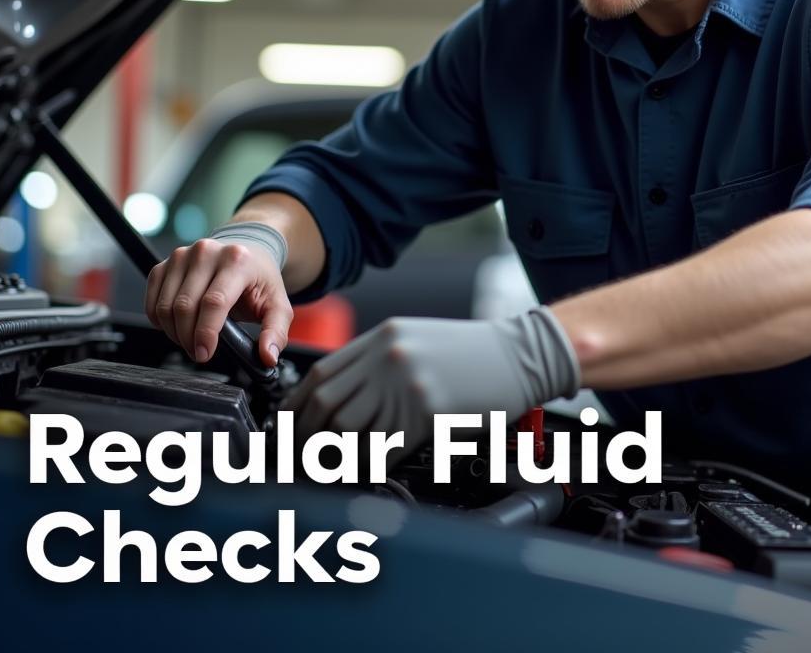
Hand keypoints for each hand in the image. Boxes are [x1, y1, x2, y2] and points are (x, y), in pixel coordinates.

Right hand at [145, 235, 292, 367]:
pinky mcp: (164, 263)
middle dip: (189, 338)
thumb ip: (276, 331)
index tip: (205, 353)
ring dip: (174, 332)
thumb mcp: (277, 304)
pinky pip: (152, 301)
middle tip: (200, 351)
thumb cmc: (258, 278)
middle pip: (185, 306)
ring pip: (165, 306)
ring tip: (191, 339)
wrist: (245, 251)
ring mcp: (182, 255)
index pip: (213, 302)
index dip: (205, 333)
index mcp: (237, 260)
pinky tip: (178, 325)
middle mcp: (207, 252)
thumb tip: (267, 356)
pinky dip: (160, 321)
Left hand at [282, 308, 579, 453]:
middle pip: (326, 404)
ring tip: (329, 472)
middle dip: (307, 438)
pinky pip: (385, 448)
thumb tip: (340, 401)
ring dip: (333, 457)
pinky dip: (369, 466)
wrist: (521, 354)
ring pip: (349, 430)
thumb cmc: (473, 351)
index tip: (288, 429)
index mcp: (383, 337)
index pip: (320, 374)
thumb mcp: (418, 340)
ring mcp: (407, 383)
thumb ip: (377, 363)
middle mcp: (388, 357)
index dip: (296, 407)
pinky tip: (366, 473)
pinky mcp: (428, 411)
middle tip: (302, 460)